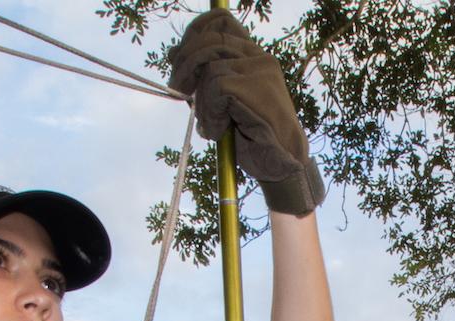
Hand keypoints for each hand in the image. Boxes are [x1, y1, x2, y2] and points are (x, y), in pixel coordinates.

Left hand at [169, 10, 325, 216]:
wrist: (281, 165)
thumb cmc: (254, 136)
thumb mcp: (222, 99)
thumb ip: (204, 75)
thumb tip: (173, 53)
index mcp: (253, 55)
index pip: (221, 21)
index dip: (195, 33)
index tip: (178, 58)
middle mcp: (259, 57)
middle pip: (210, 40)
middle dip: (186, 63)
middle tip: (178, 90)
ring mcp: (260, 70)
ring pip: (211, 68)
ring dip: (202, 100)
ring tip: (211, 124)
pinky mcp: (256, 86)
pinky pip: (216, 87)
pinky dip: (211, 111)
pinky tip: (220, 130)